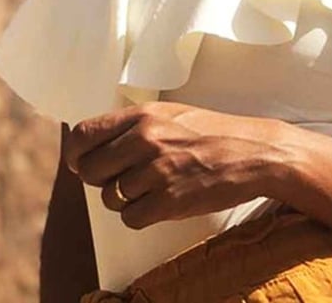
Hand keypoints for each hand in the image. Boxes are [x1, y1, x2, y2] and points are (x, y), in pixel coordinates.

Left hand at [64, 101, 288, 229]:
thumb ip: (133, 125)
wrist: (255, 153)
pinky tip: (158, 203)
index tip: (80, 163)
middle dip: (99, 180)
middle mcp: (145, 140)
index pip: (83, 135)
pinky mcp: (169, 200)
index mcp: (143, 115)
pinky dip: (140, 216)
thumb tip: (93, 144)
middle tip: (120, 179)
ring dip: (123, 199)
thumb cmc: (213, 133)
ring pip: (110, 197)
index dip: (75, 154)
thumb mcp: (171, 113)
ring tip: (148, 189)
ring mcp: (157, 171)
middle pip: (90, 170)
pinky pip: (130, 218)